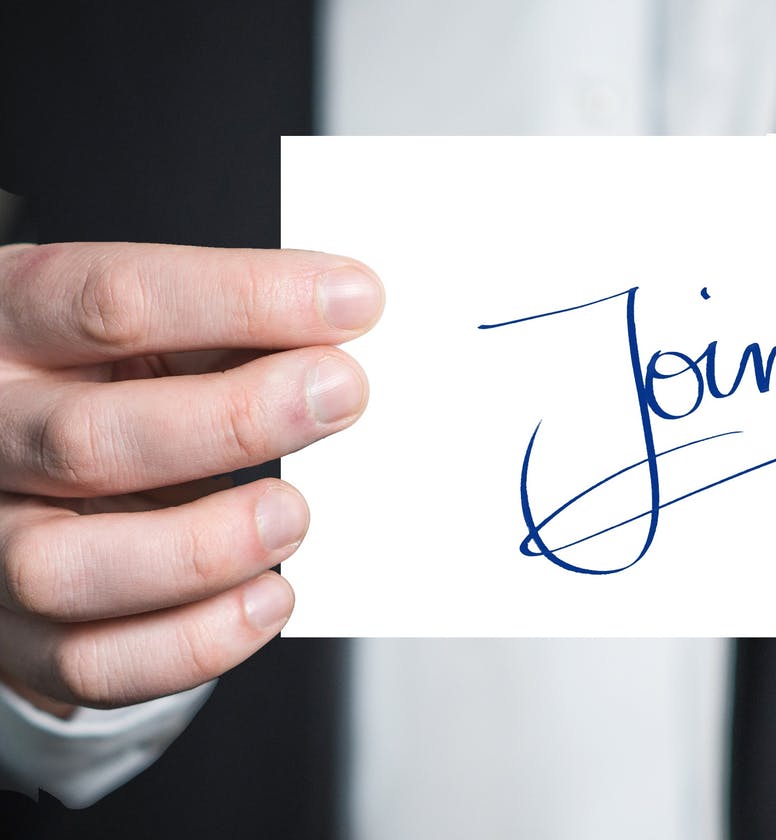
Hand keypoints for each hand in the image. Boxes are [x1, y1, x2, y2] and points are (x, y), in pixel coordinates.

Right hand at [0, 243, 379, 716]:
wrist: (25, 472)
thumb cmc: (104, 385)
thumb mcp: (145, 330)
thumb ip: (230, 327)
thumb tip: (348, 320)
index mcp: (6, 325)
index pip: (105, 300)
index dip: (240, 298)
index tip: (353, 301)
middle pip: (84, 440)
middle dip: (233, 420)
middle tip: (340, 396)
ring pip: (64, 569)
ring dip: (205, 548)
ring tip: (294, 514)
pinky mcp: (18, 638)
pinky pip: (93, 664)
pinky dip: (195, 642)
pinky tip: (269, 597)